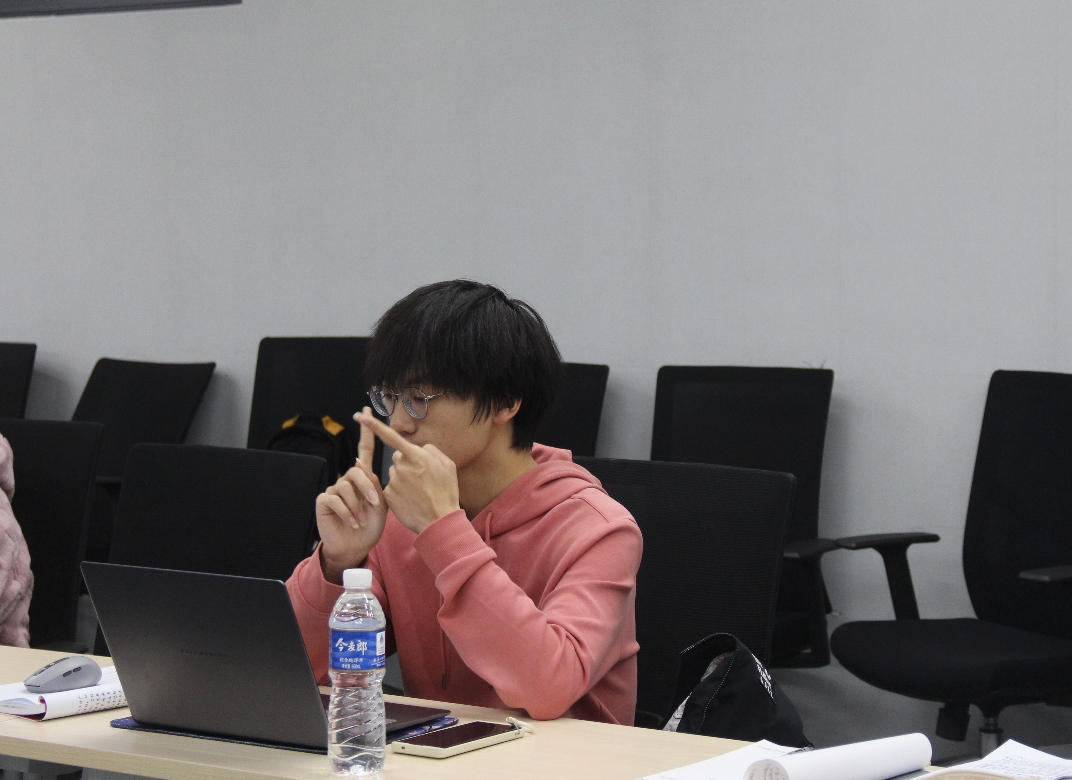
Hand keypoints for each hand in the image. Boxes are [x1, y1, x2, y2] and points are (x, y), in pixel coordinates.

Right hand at [314, 407, 386, 582]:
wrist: (357, 545)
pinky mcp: (324, 500)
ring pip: (346, 487)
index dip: (366, 433)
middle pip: (356, 471)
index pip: (364, 450)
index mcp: (363, 478)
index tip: (366, 412)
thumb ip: (375, 485)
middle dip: (367, 489)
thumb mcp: (380, 504)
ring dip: (358, 506)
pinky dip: (348, 513)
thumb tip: (363, 466)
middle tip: (374, 505)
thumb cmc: (370, 525)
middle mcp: (347, 480)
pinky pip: (336, 500)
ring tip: (361, 519)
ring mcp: (334, 489)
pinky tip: (352, 522)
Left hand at [354, 410, 459, 533]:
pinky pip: (391, 487)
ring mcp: (394, 481)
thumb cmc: (446, 492)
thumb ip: (432, 451)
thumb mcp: (448, 466)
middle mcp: (402, 467)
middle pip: (398, 458)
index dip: (375, 427)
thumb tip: (420, 448)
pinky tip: (410, 499)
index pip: (392, 437)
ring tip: (418, 491)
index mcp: (416, 456)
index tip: (362, 418)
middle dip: (406, 463)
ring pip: (394, 473)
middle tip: (422, 479)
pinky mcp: (388, 495)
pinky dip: (399, 491)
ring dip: (403, 478)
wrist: (438, 520)